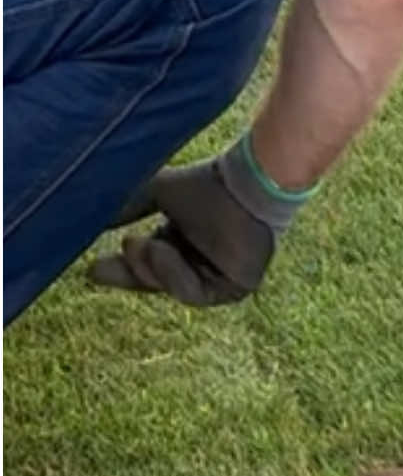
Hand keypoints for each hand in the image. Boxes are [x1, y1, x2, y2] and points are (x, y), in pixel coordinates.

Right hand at [88, 157, 274, 305]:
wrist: (243, 182)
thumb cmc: (207, 183)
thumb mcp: (154, 193)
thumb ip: (125, 208)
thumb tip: (86, 218)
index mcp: (182, 243)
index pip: (148, 265)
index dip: (121, 270)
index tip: (90, 269)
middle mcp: (200, 263)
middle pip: (156, 282)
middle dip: (128, 274)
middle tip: (98, 269)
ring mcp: (219, 279)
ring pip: (169, 289)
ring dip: (149, 267)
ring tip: (138, 242)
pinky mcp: (236, 288)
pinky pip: (193, 294)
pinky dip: (172, 273)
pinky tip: (162, 248)